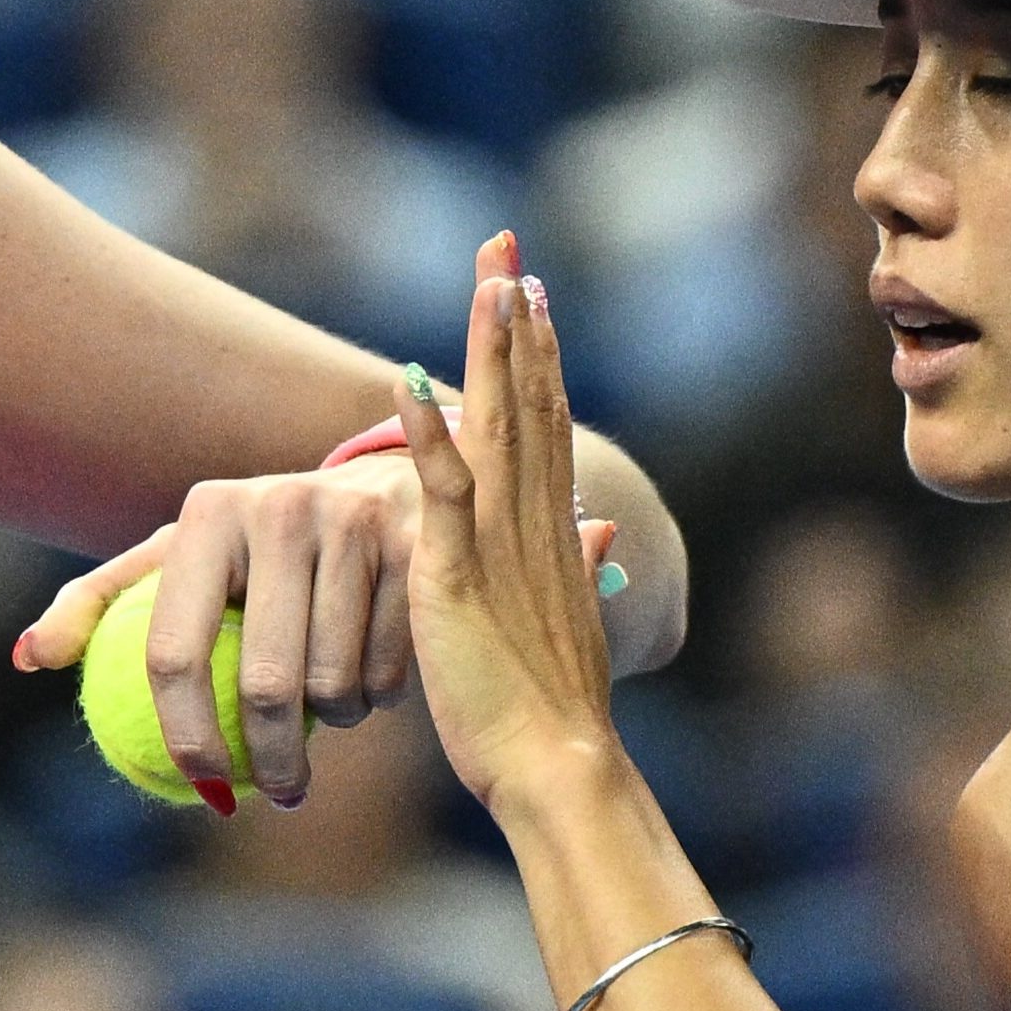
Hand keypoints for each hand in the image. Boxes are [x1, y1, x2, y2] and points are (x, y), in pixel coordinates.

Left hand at [395, 245, 624, 819]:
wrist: (559, 763)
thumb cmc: (549, 712)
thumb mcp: (563, 623)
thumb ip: (575, 568)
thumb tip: (600, 536)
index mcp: (551, 529)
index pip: (545, 418)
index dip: (536, 349)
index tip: (530, 287)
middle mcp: (536, 520)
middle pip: (529, 396)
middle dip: (519, 319)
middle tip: (507, 247)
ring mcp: (501, 543)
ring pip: (499, 423)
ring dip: (491, 348)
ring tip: (489, 278)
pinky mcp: (460, 574)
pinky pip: (447, 490)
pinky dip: (427, 434)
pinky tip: (410, 379)